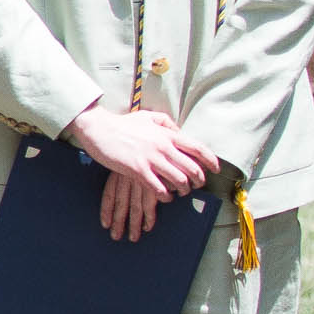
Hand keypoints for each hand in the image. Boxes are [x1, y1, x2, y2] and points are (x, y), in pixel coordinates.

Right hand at [69, 103, 220, 239]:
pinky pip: (159, 188)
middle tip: (196, 186)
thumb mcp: (147, 117)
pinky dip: (166, 195)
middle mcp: (164, 147)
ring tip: (179, 192)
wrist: (98, 128)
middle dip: (199, 180)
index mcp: (168, 135)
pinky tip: (164, 196)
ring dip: (183, 190)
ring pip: (179, 180)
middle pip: (193, 168)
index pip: (199, 148)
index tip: (215, 170)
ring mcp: (151, 159)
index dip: (211, 161)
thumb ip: (166, 123)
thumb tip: (179, 131)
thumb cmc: (121, 123)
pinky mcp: (138, 170)